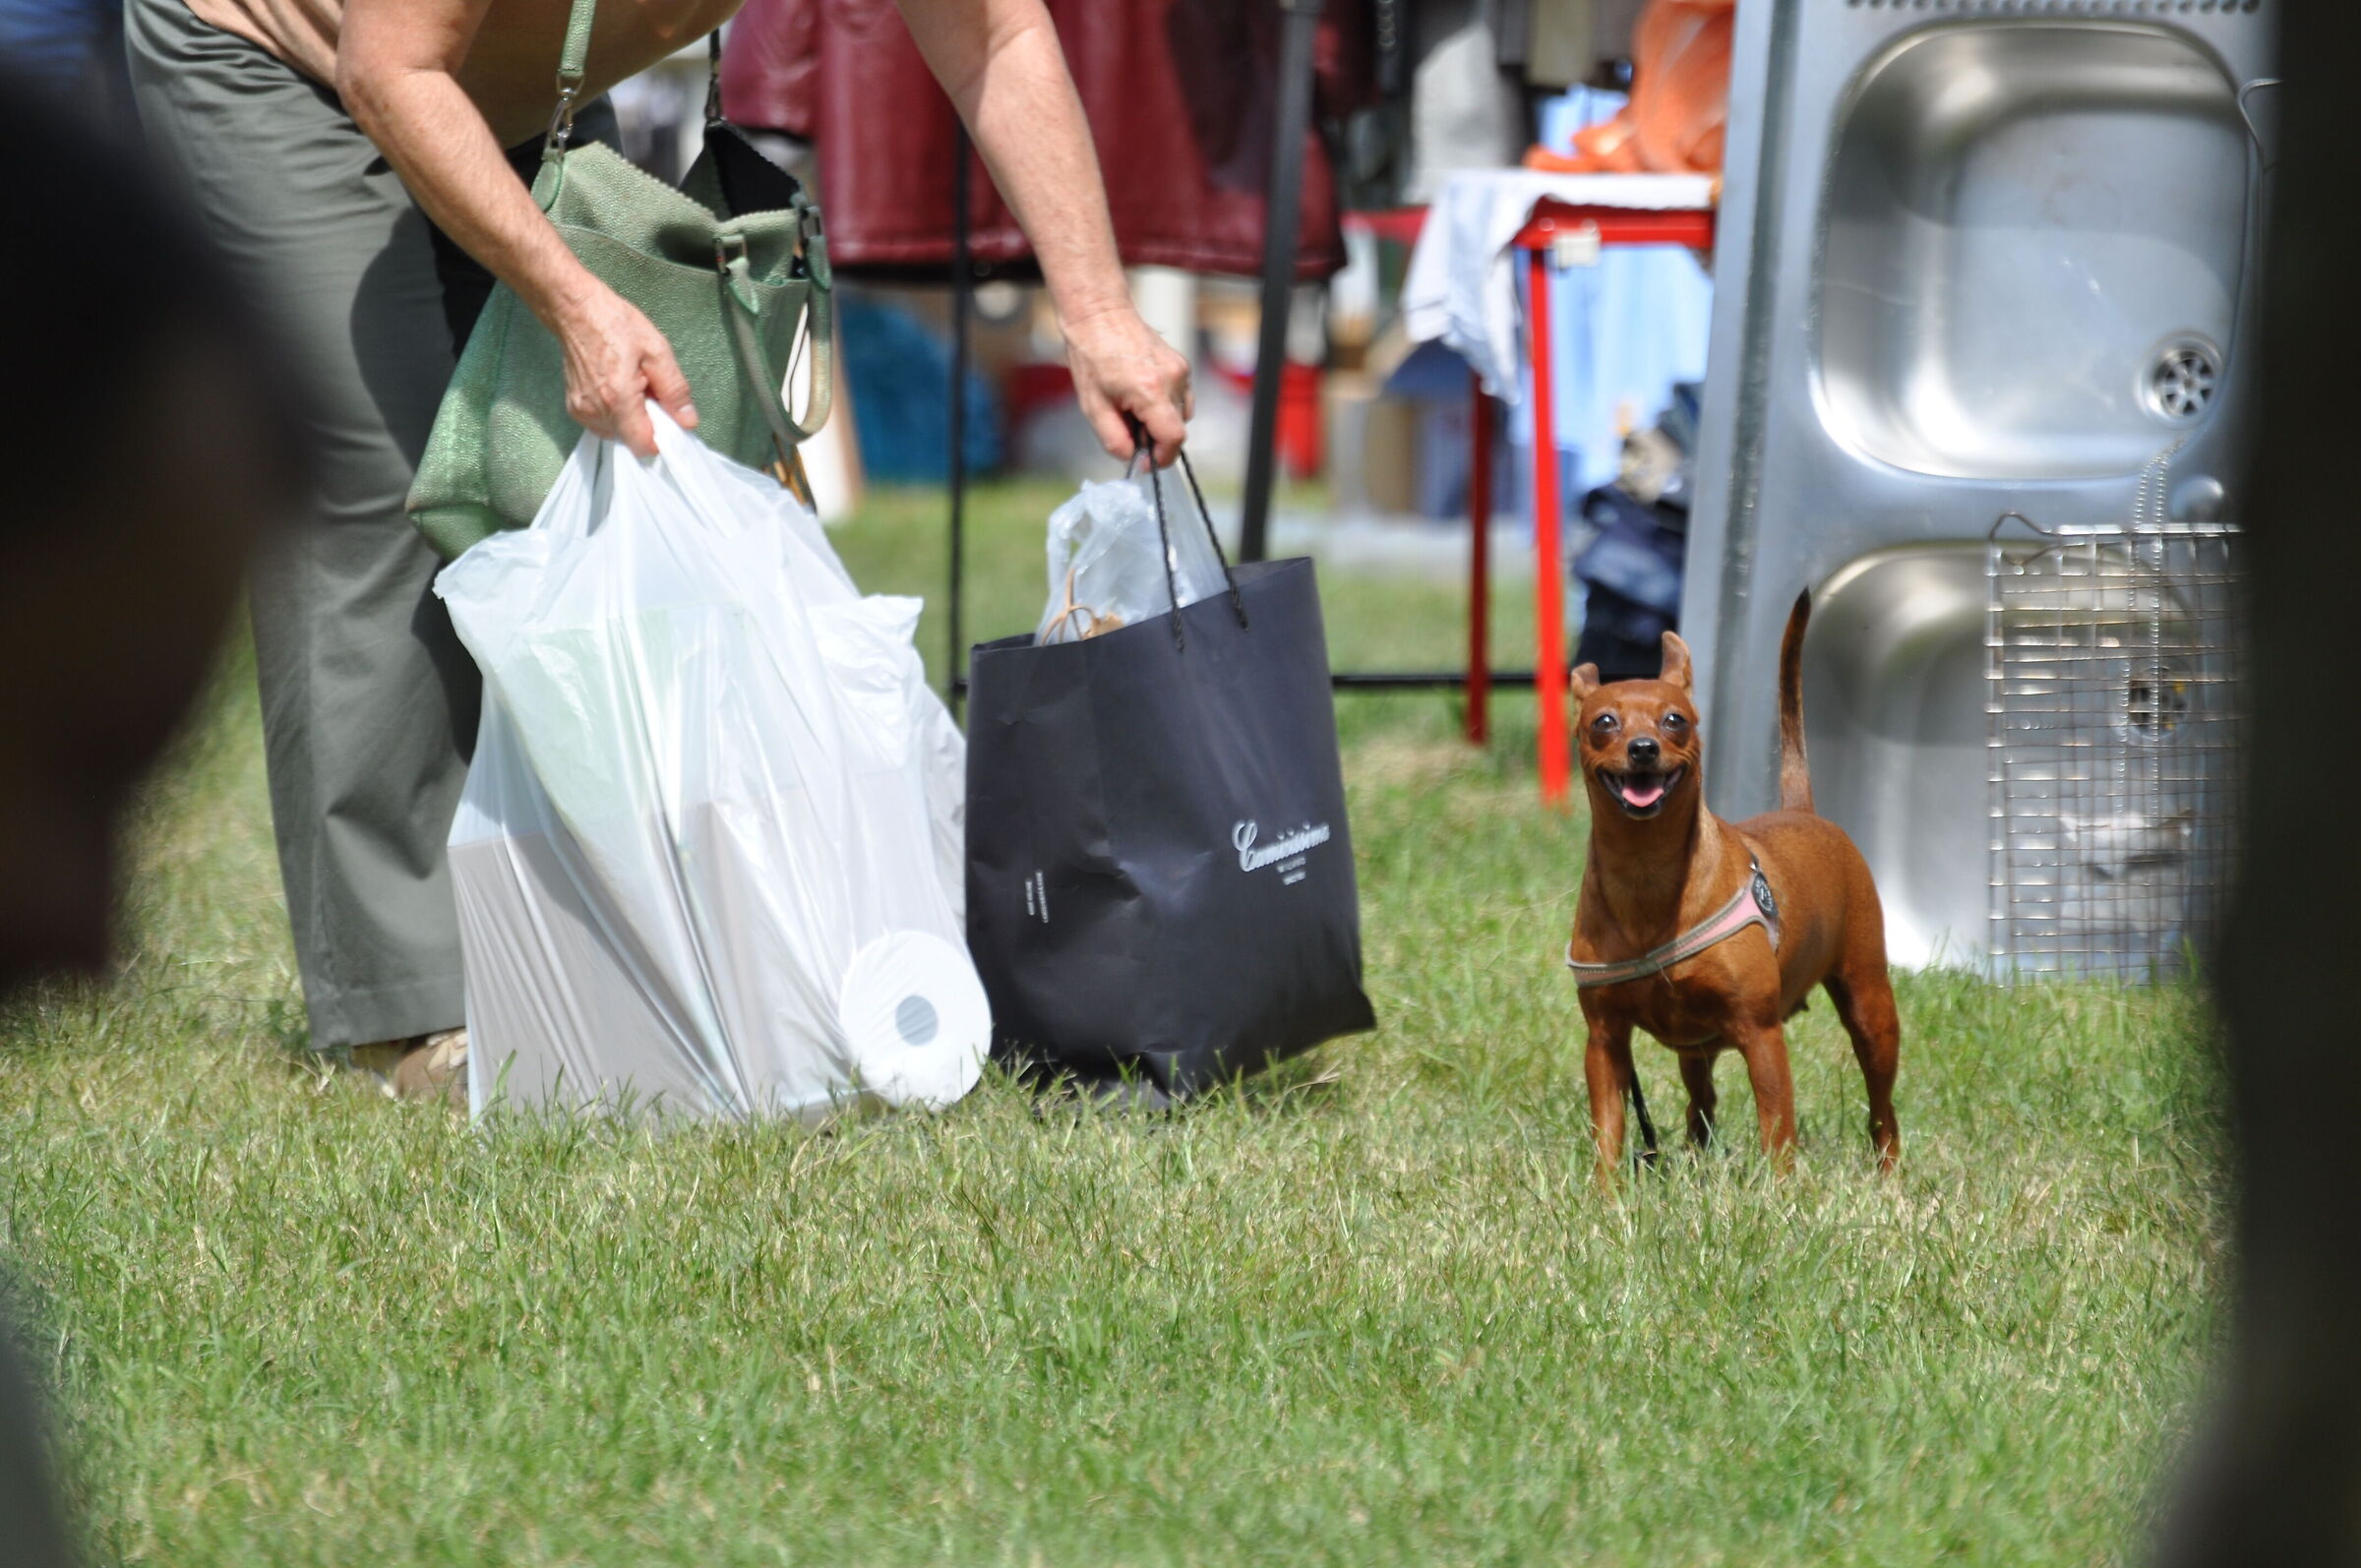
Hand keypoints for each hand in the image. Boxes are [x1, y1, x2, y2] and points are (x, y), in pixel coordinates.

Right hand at [550, 281, 697, 457]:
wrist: (576, 311)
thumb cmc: (615, 324)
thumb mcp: (657, 351)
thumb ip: (675, 390)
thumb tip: (687, 421)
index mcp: (618, 398)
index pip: (643, 445)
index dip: (662, 437)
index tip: (668, 418)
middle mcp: (596, 411)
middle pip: (632, 441)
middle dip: (647, 424)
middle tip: (649, 391)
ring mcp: (581, 411)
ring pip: (617, 435)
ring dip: (631, 419)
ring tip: (632, 386)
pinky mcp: (574, 408)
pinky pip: (603, 425)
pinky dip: (616, 415)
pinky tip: (618, 389)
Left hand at [1063, 305, 1191, 467]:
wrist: (1100, 316)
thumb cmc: (1092, 356)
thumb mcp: (1093, 407)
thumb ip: (1114, 439)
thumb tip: (1131, 457)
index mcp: (1151, 390)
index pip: (1174, 438)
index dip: (1161, 457)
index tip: (1144, 461)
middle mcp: (1173, 379)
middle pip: (1177, 428)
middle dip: (1156, 437)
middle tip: (1129, 427)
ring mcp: (1180, 370)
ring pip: (1181, 414)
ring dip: (1161, 421)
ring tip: (1133, 407)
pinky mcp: (1181, 364)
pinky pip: (1181, 397)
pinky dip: (1165, 405)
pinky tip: (1142, 394)